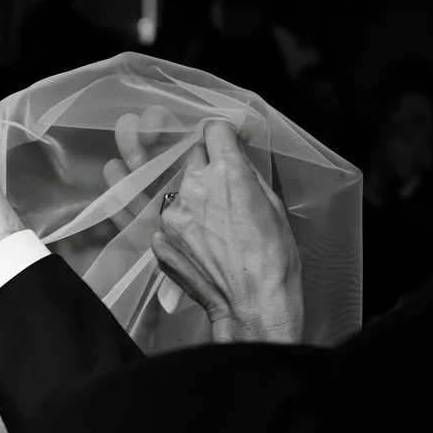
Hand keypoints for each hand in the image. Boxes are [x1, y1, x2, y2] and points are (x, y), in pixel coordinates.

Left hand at [148, 120, 304, 342]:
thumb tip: (237, 158)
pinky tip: (201, 245)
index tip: (225, 145)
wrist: (253, 303)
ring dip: (192, 200)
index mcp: (227, 171)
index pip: (213, 130)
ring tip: (213, 227)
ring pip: (179, 192)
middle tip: (222, 192)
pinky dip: (181, 228)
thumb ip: (247, 174)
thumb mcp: (272, 203)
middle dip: (206, 169)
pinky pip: (168, 221)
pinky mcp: (160, 240)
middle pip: (192, 159)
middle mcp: (193, 187)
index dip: (221, 137)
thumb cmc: (273, 257)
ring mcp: (171, 215)